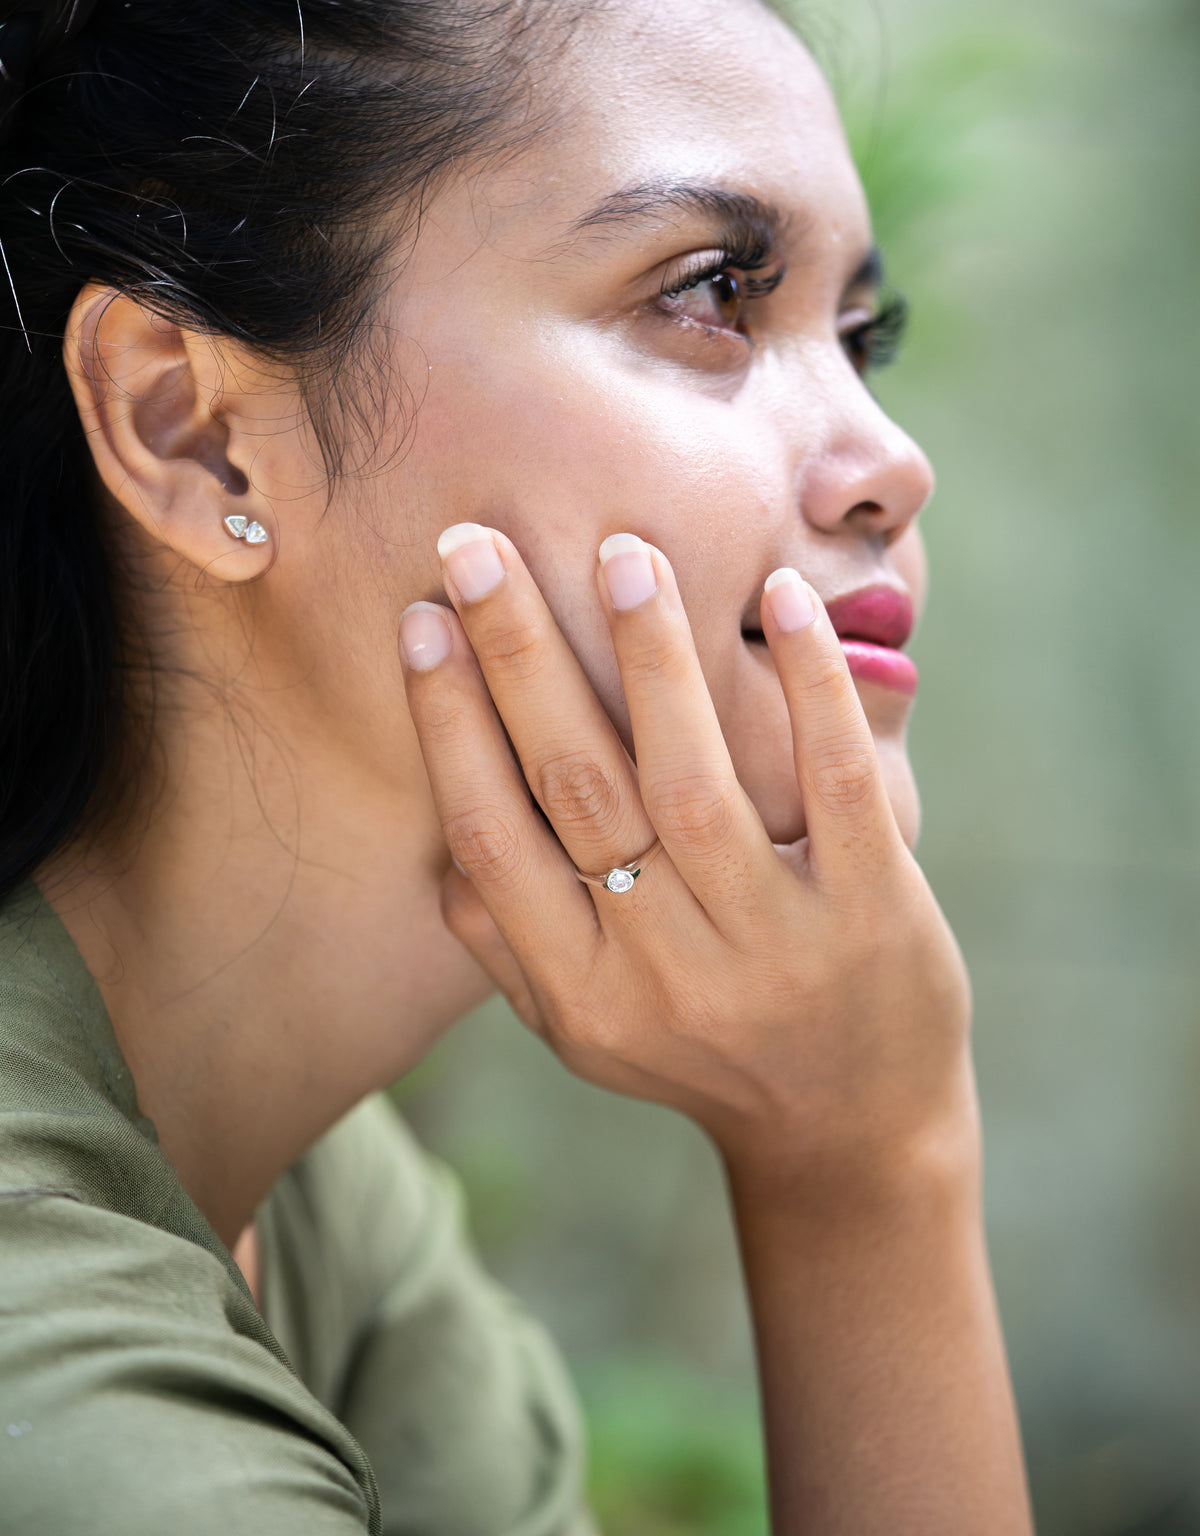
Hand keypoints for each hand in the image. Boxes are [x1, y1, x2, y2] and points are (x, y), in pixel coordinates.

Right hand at [399, 525, 973, 1185]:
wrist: (852, 1134)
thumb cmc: (703, 1056)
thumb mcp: (584, 1030)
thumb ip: (507, 947)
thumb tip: (436, 848)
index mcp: (579, 990)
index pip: (491, 836)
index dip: (449, 723)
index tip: (423, 619)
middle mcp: (663, 968)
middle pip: (575, 789)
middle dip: (521, 658)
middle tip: (479, 547)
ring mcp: (772, 942)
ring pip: (690, 782)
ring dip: (652, 660)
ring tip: (625, 555)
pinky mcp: (873, 914)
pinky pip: (835, 786)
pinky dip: (810, 688)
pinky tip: (784, 602)